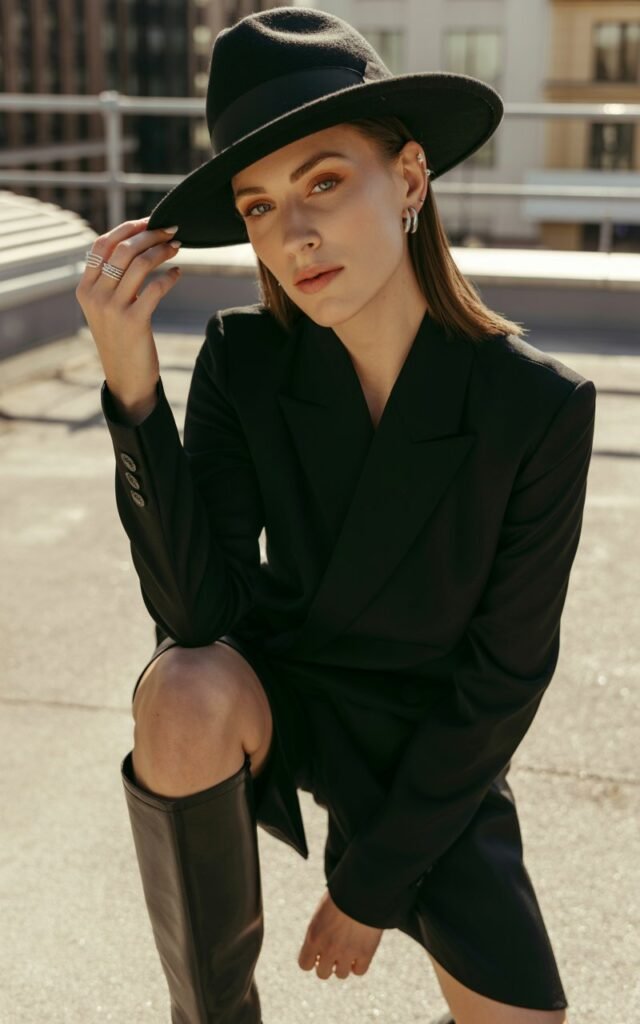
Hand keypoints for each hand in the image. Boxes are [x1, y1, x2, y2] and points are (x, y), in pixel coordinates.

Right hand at [75, 216, 181, 415]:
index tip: (149, 221)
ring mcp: (113, 308)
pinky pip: (156, 288)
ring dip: (162, 250)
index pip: (102, 244)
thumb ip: (111, 279)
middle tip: (170, 231)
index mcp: (85, 288)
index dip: (127, 228)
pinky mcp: (134, 321)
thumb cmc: (121, 339)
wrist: (126, 378)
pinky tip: (178, 274)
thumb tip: (136, 243)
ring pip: (140, 264)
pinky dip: (170, 276)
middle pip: (123, 250)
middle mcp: (95, 295)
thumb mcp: (106, 307)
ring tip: (177, 246)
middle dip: (150, 235)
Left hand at [298, 889, 383, 979]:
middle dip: (328, 964)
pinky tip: (361, 952)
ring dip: (345, 964)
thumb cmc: (341, 894)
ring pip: (341, 974)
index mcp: (313, 936)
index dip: (312, 960)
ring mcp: (347, 953)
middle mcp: (328, 948)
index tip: (319, 953)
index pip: (305, 964)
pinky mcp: (365, 953)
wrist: (362, 889)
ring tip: (350, 950)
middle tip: (336, 952)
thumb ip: (319, 931)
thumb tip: (320, 947)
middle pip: (323, 974)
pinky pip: (359, 971)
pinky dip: (360, 964)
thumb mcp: (323, 911)